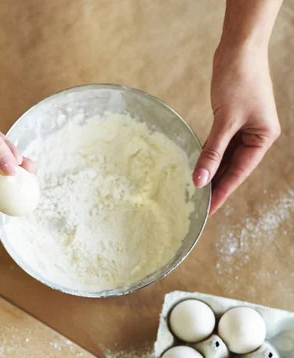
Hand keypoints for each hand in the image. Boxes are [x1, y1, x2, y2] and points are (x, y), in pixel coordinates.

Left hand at [193, 42, 279, 213]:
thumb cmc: (239, 79)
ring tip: (195, 192)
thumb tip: (199, 181)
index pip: (239, 172)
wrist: (239, 47)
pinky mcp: (232, 120)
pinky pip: (219, 144)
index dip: (222, 192)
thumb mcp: (225, 121)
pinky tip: (196, 168)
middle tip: (198, 206)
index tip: (208, 210)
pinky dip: (208, 155)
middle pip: (233, 167)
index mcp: (263, 138)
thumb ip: (212, 152)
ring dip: (210, 171)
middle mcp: (256, 136)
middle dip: (216, 184)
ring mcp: (245, 128)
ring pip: (225, 157)